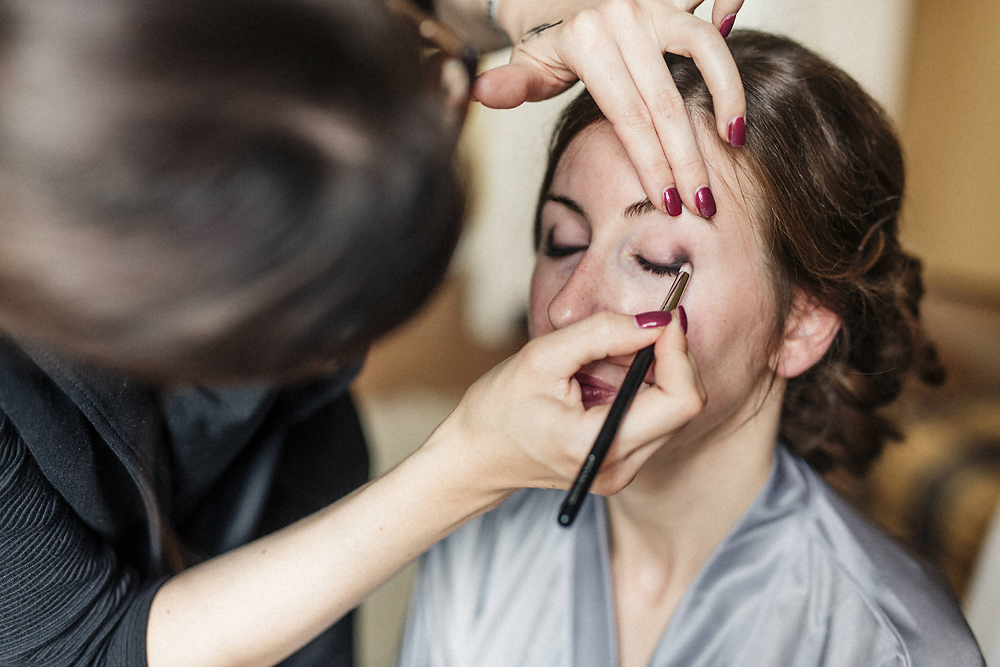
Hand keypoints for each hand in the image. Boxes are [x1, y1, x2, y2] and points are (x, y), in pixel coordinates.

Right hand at [436, 310, 705, 498]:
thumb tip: (656, 321)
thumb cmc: (498, 408)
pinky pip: (654, 418)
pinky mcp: (621, 464)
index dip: (678, 352)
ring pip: (673, 410)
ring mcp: (622, 470)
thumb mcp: (541, 357)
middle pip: (684, 405)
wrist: (475, 455)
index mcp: (597, 445)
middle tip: (634, 329)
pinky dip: (641, 388)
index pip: (680, 401)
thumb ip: (602, 334)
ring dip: (653, 372)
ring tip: (604, 359)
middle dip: (668, 358)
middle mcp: (619, 467)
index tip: (663, 318)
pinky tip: (604, 378)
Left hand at [473, 0, 745, 217]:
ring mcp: (651, 4)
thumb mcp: (526, 66)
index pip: (629, 118)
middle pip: (666, 102)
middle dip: (689, 159)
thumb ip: (510, 84)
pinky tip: (735, 27)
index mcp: (587, 43)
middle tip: (705, 204)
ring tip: (736, 141)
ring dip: (727, 95)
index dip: (652, 164)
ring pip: (703, 48)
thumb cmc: (545, 44)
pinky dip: (728, 3)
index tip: (670, 204)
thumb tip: (479, 92)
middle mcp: (623, 18)